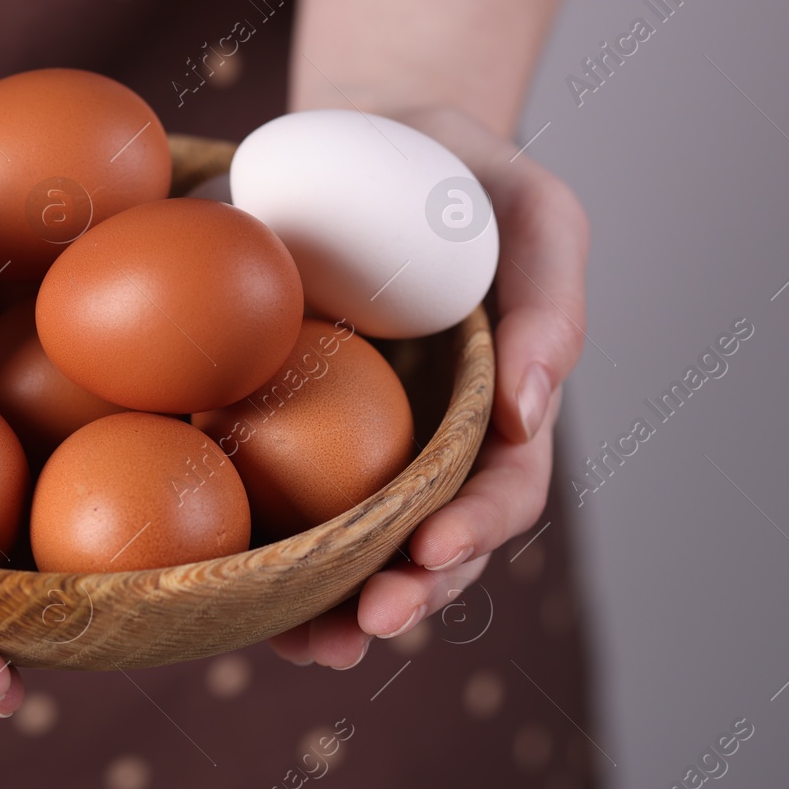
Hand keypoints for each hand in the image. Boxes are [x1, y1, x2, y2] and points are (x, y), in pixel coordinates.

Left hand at [269, 105, 587, 667]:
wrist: (371, 141)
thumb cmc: (465, 174)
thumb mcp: (532, 210)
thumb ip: (550, 299)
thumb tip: (526, 412)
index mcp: (499, 407)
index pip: (504, 489)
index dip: (476, 531)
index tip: (435, 552)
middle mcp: (434, 442)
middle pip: (433, 543)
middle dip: (410, 596)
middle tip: (371, 624)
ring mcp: (363, 444)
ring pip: (359, 548)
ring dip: (338, 608)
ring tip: (308, 647)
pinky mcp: (290, 427)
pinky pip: (283, 501)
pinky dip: (268, 557)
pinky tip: (237, 595)